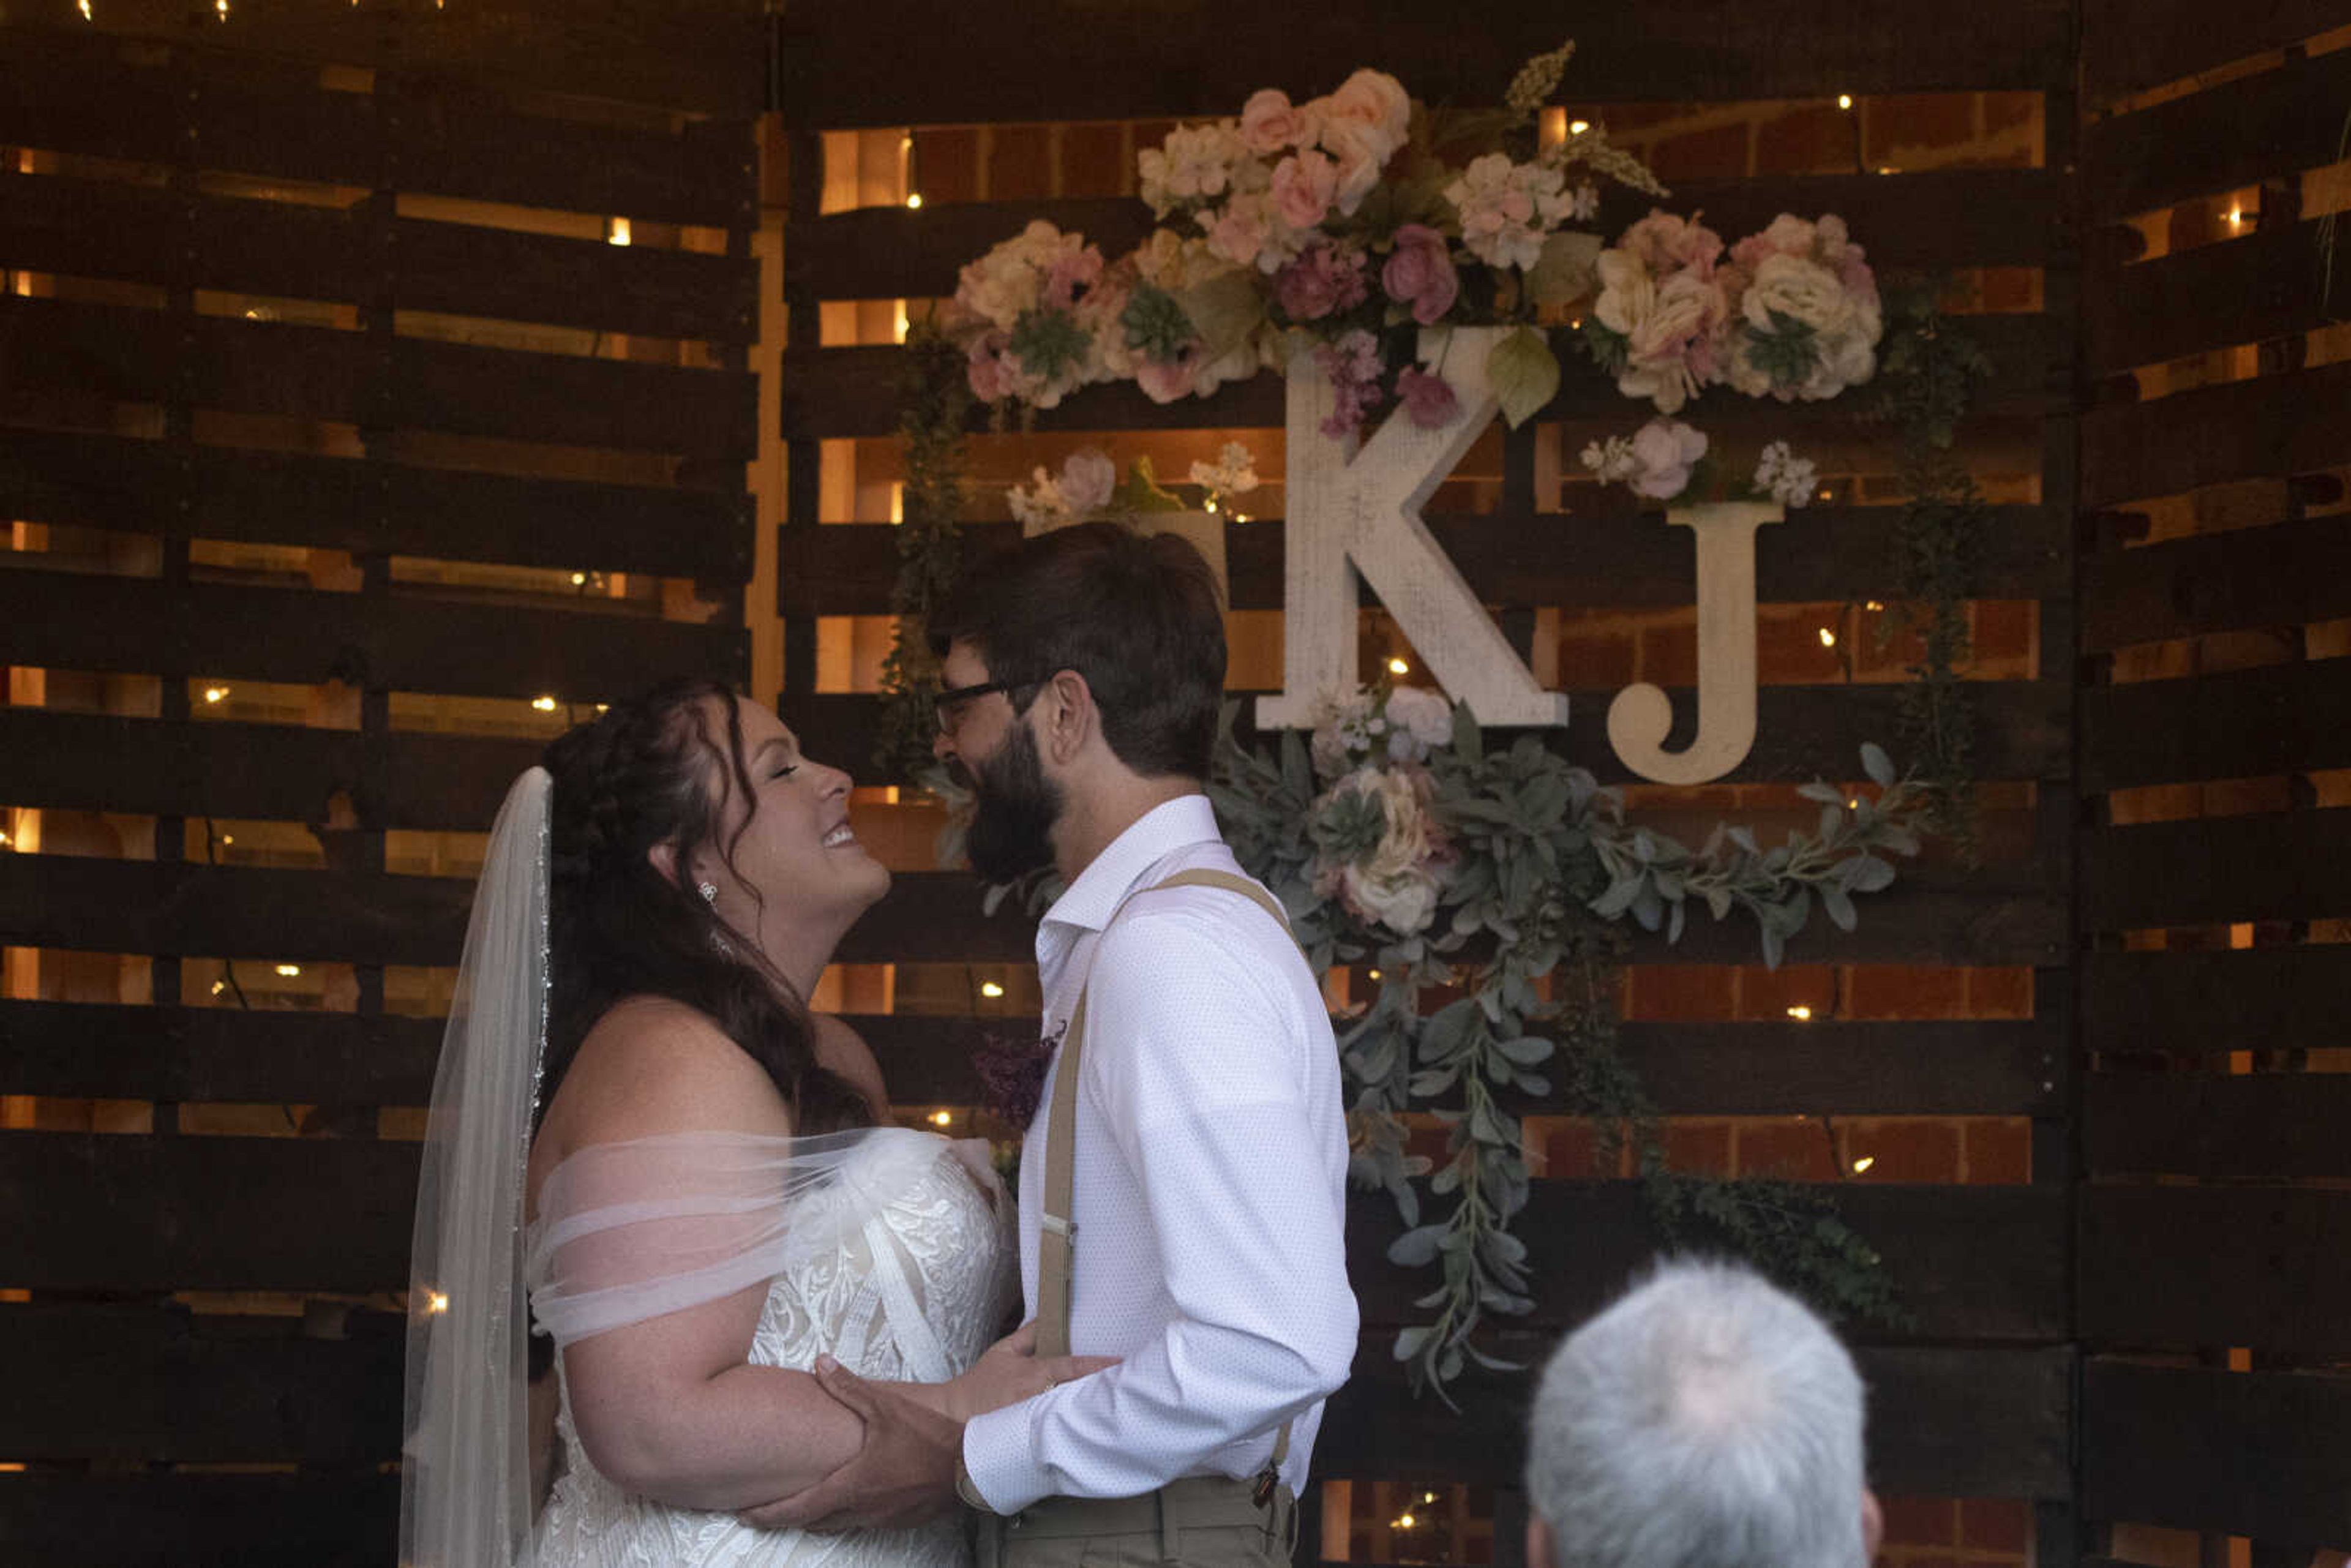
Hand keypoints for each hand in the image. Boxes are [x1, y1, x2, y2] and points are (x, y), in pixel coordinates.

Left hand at [738, 1356, 961, 1532]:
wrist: (971, 1465)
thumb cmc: (927, 1438)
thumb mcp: (885, 1407)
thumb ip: (848, 1386)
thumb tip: (819, 1362)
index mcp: (850, 1486)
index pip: (797, 1509)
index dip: (768, 1514)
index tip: (745, 1514)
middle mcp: (859, 1510)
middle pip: (812, 1522)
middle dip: (784, 1518)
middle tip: (761, 1511)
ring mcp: (881, 1520)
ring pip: (836, 1525)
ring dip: (815, 1518)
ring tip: (798, 1506)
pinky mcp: (899, 1521)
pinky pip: (861, 1523)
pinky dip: (843, 1516)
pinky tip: (846, 1502)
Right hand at [943, 1320, 1119, 1421]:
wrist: (955, 1419)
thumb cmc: (980, 1385)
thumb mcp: (1002, 1352)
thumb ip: (1028, 1336)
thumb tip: (1047, 1318)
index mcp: (1035, 1373)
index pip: (1073, 1366)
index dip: (1098, 1365)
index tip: (1120, 1362)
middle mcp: (1040, 1397)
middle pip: (1078, 1393)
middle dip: (1100, 1391)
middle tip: (1126, 1388)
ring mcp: (1037, 1421)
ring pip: (1070, 1415)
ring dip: (1088, 1410)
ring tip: (1114, 1409)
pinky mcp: (1032, 1440)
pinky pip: (1056, 1434)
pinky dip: (1070, 1430)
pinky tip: (1087, 1431)